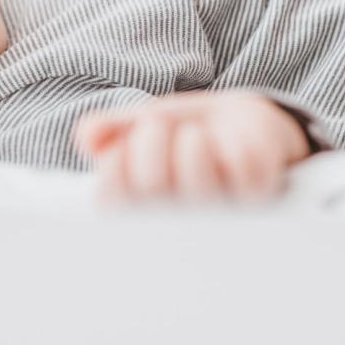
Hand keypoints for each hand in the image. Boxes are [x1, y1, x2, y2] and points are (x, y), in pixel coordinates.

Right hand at [72, 89, 310, 204]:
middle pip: (150, 185)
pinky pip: (239, 162)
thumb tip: (86, 136)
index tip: (125, 142)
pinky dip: (232, 137)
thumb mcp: (145, 123)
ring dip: (192, 141)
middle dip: (151, 140)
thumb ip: (113, 129)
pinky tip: (231, 141)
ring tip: (195, 135)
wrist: (245, 126)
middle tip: (159, 126)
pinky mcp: (259, 198)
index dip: (115, 166)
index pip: (109, 201)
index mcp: (140, 205)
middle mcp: (177, 221)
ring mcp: (219, 213)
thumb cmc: (188, 132)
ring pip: (198, 181)